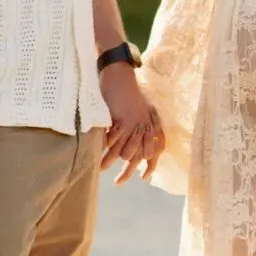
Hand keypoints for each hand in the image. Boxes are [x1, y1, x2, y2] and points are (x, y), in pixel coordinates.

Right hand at [99, 61, 163, 180]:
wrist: (119, 73)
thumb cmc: (127, 90)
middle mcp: (146, 125)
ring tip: (101, 169)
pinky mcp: (121, 120)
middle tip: (119, 182)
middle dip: (128, 172)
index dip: (151, 165)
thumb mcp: (141, 107)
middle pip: (139, 156)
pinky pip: (113, 141)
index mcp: (152, 122)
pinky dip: (105, 149)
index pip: (157, 149)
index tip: (144, 177)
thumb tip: (137, 142)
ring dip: (111, 162)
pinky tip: (98, 154)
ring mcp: (134, 123)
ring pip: (124, 151)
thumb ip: (142, 124)